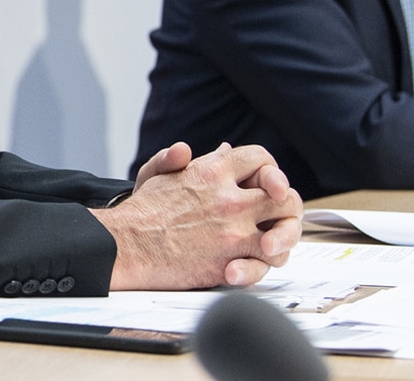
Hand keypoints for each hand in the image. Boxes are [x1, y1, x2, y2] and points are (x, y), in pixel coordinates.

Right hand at [94, 143, 302, 290]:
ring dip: (281, 240)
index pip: (260, 159)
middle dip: (286, 206)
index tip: (266, 183)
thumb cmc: (141, 214)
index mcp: (213, 172)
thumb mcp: (160, 174)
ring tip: (267, 244)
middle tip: (277, 217)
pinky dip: (263, 264)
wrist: (127, 246)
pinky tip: (251, 262)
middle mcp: (229, 199)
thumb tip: (214, 148)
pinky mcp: (231, 260)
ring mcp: (234, 231)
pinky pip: (267, 262)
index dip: (268, 170)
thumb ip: (185, 158)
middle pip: (285, 197)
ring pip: (284, 233)